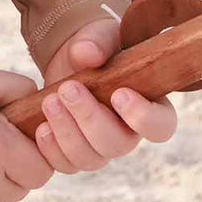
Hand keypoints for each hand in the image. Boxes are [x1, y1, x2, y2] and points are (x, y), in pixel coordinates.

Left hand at [36, 16, 177, 173]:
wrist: (72, 57)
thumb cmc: (98, 47)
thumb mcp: (101, 36)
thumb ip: (97, 42)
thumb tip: (85, 53)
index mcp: (149, 105)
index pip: (160, 126)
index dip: (143, 117)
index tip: (119, 94)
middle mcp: (129, 133)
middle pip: (118, 145)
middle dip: (90, 118)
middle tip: (68, 88)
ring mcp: (101, 147)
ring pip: (91, 159)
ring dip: (67, 132)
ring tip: (49, 101)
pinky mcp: (74, 152)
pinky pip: (66, 165)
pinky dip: (52, 150)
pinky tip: (41, 127)